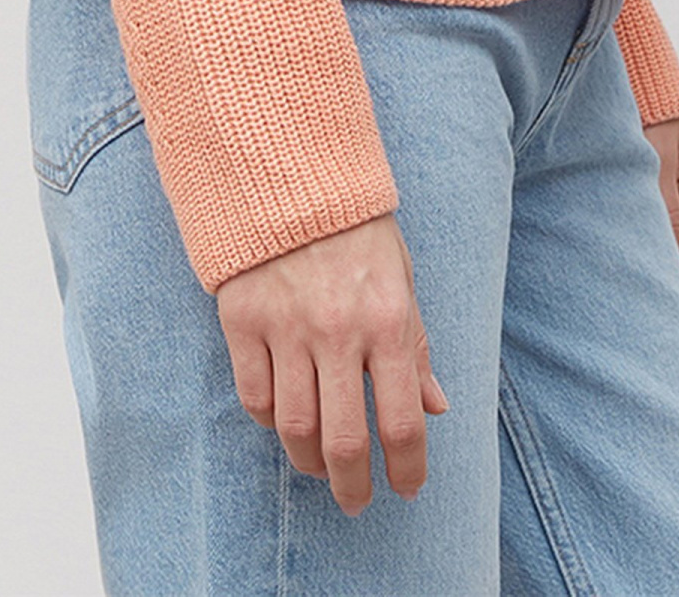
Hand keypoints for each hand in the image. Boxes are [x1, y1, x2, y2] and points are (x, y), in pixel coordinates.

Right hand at [216, 211, 448, 513]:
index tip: (406, 489)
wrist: (290, 175)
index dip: (407, 468)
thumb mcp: (401, 280)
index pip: (401, 420)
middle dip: (353, 487)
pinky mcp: (243, 320)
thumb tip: (436, 407)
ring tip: (321, 468)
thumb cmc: (356, 232)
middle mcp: (337, 330)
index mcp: (386, 320)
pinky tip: (284, 420)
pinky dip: (270, 420)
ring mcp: (286, 327)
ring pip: (295, 429)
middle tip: (356, 502)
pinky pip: (256, 397)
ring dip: (310, 462)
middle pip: (344, 442)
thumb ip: (415, 347)